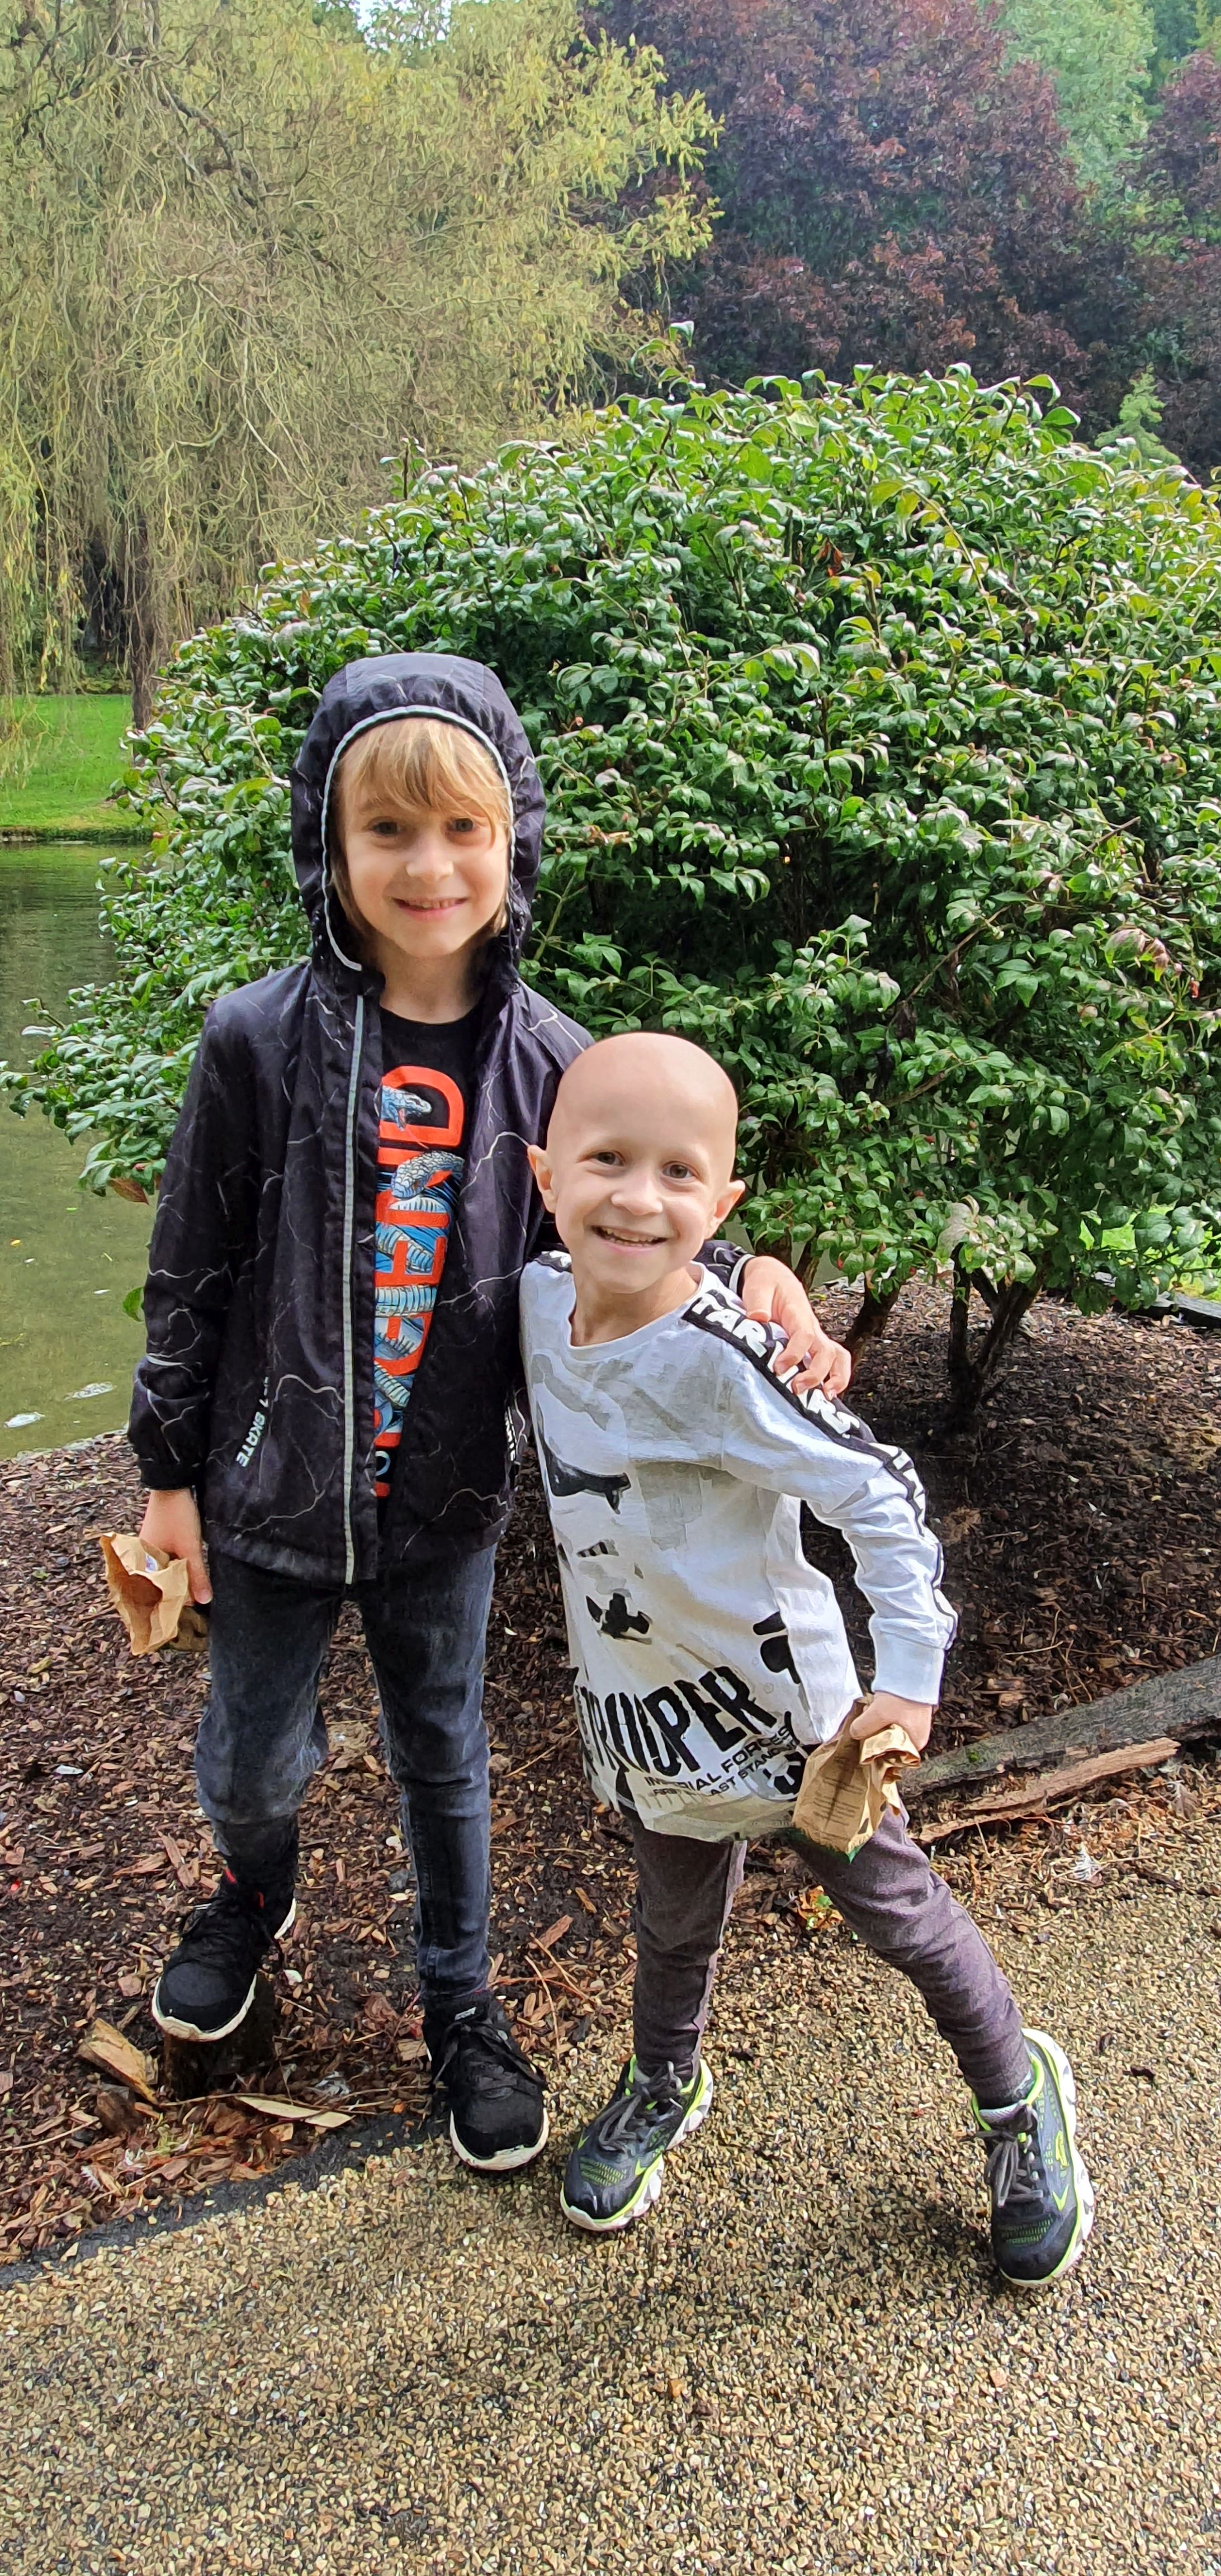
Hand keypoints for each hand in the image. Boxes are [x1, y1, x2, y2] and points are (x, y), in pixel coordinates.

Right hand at [138, 1488, 211, 1605]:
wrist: (172, 1484)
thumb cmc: (177, 1516)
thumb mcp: (190, 1548)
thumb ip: (197, 1575)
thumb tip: (204, 1601)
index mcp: (141, 1562)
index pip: (154, 1592)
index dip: (171, 1600)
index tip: (189, 1607)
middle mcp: (140, 1558)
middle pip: (158, 1583)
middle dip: (174, 1590)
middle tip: (194, 1598)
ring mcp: (147, 1548)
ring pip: (163, 1571)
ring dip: (177, 1578)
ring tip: (193, 1588)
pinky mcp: (156, 1540)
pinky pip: (165, 1561)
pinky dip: (175, 1567)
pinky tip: (187, 1570)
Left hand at [738, 1256, 852, 1396]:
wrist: (774, 1276)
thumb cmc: (767, 1283)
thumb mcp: (758, 1287)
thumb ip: (757, 1302)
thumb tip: (758, 1318)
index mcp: (797, 1313)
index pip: (803, 1334)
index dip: (794, 1353)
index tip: (779, 1368)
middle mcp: (811, 1326)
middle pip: (825, 1351)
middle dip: (815, 1373)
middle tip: (796, 1389)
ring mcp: (815, 1336)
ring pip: (837, 1357)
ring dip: (836, 1377)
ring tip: (826, 1396)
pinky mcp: (814, 1344)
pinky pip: (834, 1360)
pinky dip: (837, 1377)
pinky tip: (827, 1394)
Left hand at [849, 1691, 932, 1754]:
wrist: (912, 1672)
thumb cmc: (902, 1698)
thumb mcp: (878, 1715)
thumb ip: (863, 1728)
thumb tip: (854, 1733)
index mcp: (915, 1744)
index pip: (893, 1757)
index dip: (878, 1752)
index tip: (866, 1744)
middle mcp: (915, 1736)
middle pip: (889, 1743)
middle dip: (875, 1735)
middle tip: (867, 1725)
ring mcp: (912, 1723)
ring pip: (888, 1730)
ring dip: (877, 1723)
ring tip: (872, 1711)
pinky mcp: (907, 1711)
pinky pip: (890, 1718)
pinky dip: (881, 1714)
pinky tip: (876, 1705)